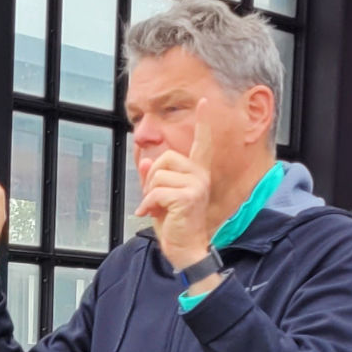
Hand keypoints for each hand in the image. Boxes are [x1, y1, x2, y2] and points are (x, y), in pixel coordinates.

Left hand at [135, 102, 214, 272]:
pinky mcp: (189, 196)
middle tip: (155, 199)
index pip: (202, 143)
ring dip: (149, 195)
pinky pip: (156, 192)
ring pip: (157, 176)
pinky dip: (148, 204)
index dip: (204, 122)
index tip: (205, 101)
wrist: (185, 249)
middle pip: (164, 159)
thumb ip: (153, 178)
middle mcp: (200, 175)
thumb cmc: (175, 225)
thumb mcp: (159, 197)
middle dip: (151, 180)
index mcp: (196, 172)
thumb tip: (146, 160)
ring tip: (158, 209)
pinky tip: (151, 215)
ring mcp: (197, 184)